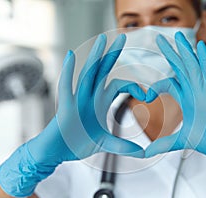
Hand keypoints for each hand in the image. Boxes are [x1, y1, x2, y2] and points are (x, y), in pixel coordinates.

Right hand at [0, 33, 144, 197]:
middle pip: (103, 71)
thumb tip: (142, 153)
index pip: (120, 86)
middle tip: (124, 37)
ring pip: (88, 74)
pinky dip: (68, 71)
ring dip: (95, 57)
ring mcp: (78, 100)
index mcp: (101, 103)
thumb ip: (121, 146)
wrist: (57, 152)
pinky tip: (71, 56)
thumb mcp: (104, 144)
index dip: (134, 86)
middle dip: (113, 54)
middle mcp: (91, 97)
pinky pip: (66, 86)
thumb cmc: (78, 144)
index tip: (148, 95)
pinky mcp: (66, 107)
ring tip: (102, 40)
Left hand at [145, 32, 205, 195]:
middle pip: (180, 68)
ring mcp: (205, 92)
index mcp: (188, 99)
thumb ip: (165, 144)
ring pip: (193, 67)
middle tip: (159, 38)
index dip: (156, 86)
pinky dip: (204, 60)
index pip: (169, 84)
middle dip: (170, 53)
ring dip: (185, 51)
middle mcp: (196, 92)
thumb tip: (147, 152)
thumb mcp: (183, 141)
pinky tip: (199, 47)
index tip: (145, 96)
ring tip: (178, 36)